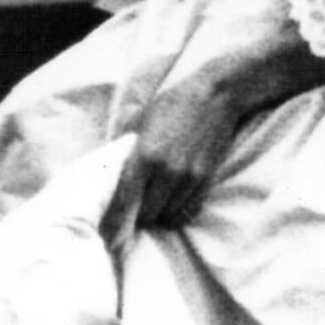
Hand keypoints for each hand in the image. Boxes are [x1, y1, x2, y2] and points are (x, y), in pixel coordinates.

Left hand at [99, 72, 246, 259]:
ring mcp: (189, 178)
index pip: (125, 200)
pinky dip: (179, 211)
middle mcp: (166, 172)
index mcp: (144, 156)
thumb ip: (127, 150)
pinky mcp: (206, 180)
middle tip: (135, 212)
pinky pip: (189, 210)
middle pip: (148, 214)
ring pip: (169, 215)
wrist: (215, 96)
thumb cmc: (172, 104)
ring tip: (155, 206)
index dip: (116, 218)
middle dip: (140, 216)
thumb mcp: (141, 123)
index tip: (110, 228)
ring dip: (160, 214)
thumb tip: (111, 175)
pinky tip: (173, 204)